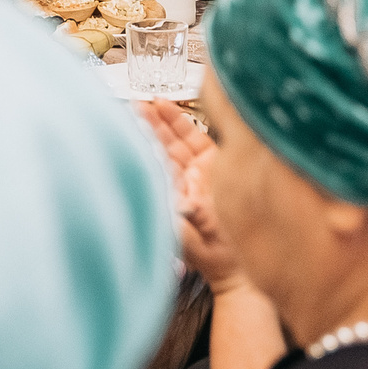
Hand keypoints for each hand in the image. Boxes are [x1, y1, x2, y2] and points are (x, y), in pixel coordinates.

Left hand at [140, 102, 241, 289]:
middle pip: (161, 147)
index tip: (124, 126)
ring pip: (177, 139)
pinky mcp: (218, 166)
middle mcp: (184, 182)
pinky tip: (170, 107)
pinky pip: (197, 138)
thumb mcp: (189, 240)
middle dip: (147, 126)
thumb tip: (166, 201)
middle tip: (132, 106)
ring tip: (148, 102)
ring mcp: (201, 173)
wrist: (242, 266)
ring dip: (162, 120)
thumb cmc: (215, 257)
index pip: (151, 164)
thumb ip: (176, 220)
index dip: (139, 144)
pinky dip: (183, 122)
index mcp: (172, 197)